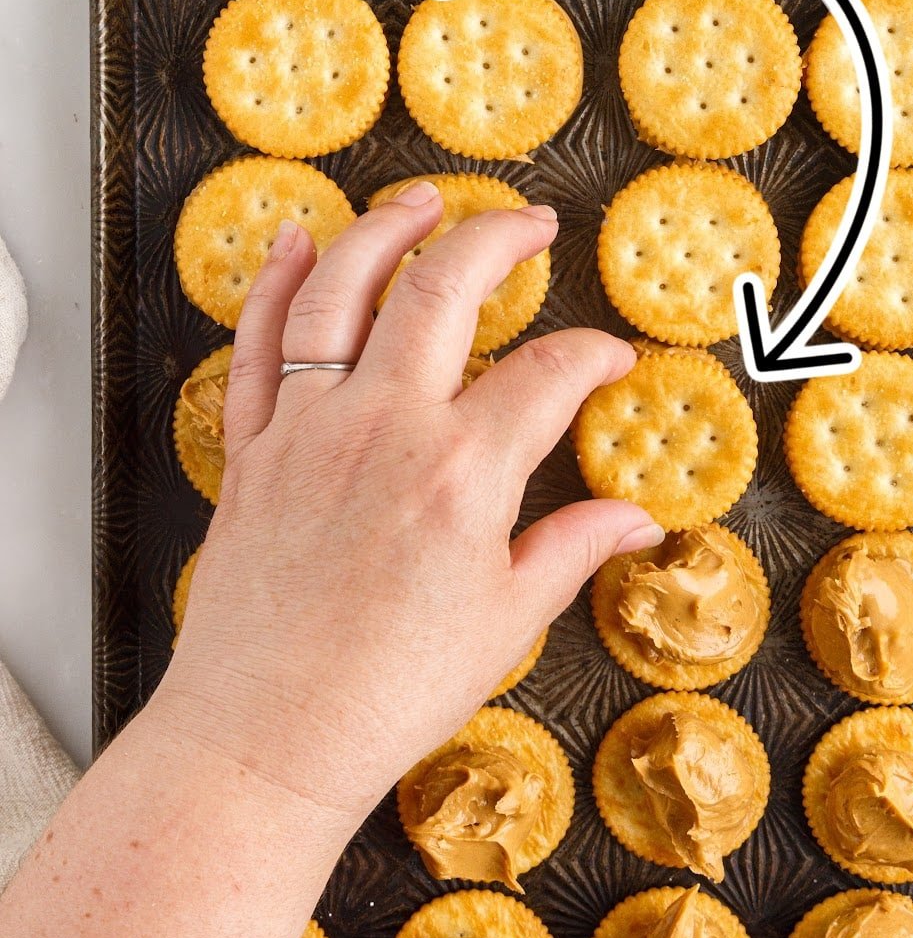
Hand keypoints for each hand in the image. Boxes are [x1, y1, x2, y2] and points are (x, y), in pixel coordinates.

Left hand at [158, 181, 661, 827]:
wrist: (267, 736)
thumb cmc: (386, 691)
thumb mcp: (504, 620)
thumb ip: (570, 550)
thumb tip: (634, 520)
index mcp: (463, 471)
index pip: (548, 374)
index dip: (593, 355)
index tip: (610, 360)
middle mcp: (384, 427)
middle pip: (445, 289)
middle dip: (498, 238)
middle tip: (529, 226)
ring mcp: (309, 430)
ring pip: (342, 290)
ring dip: (386, 229)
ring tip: (422, 201)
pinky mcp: (253, 450)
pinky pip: (257, 344)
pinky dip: (275, 285)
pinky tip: (297, 245)